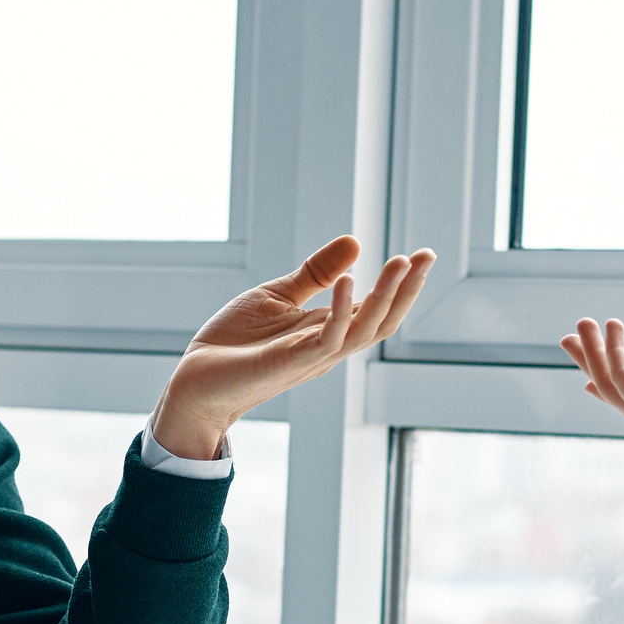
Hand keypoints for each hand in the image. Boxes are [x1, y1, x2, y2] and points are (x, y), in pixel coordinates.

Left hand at [151, 237, 436, 459]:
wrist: (196, 379)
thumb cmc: (234, 343)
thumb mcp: (279, 296)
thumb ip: (316, 274)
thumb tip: (355, 243)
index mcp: (327, 331)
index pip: (376, 309)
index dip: (402, 285)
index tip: (423, 255)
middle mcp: (328, 347)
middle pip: (382, 322)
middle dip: (407, 290)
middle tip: (427, 256)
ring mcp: (312, 357)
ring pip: (364, 332)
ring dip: (385, 297)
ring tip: (401, 263)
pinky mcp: (290, 363)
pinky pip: (327, 339)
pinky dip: (342, 311)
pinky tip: (350, 281)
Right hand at [560, 317, 623, 573]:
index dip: (612, 386)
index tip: (589, 380)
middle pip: (609, 389)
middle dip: (589, 362)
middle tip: (570, 338)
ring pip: (606, 380)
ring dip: (590, 350)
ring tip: (582, 321)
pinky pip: (616, 373)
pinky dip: (609, 348)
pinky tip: (610, 325)